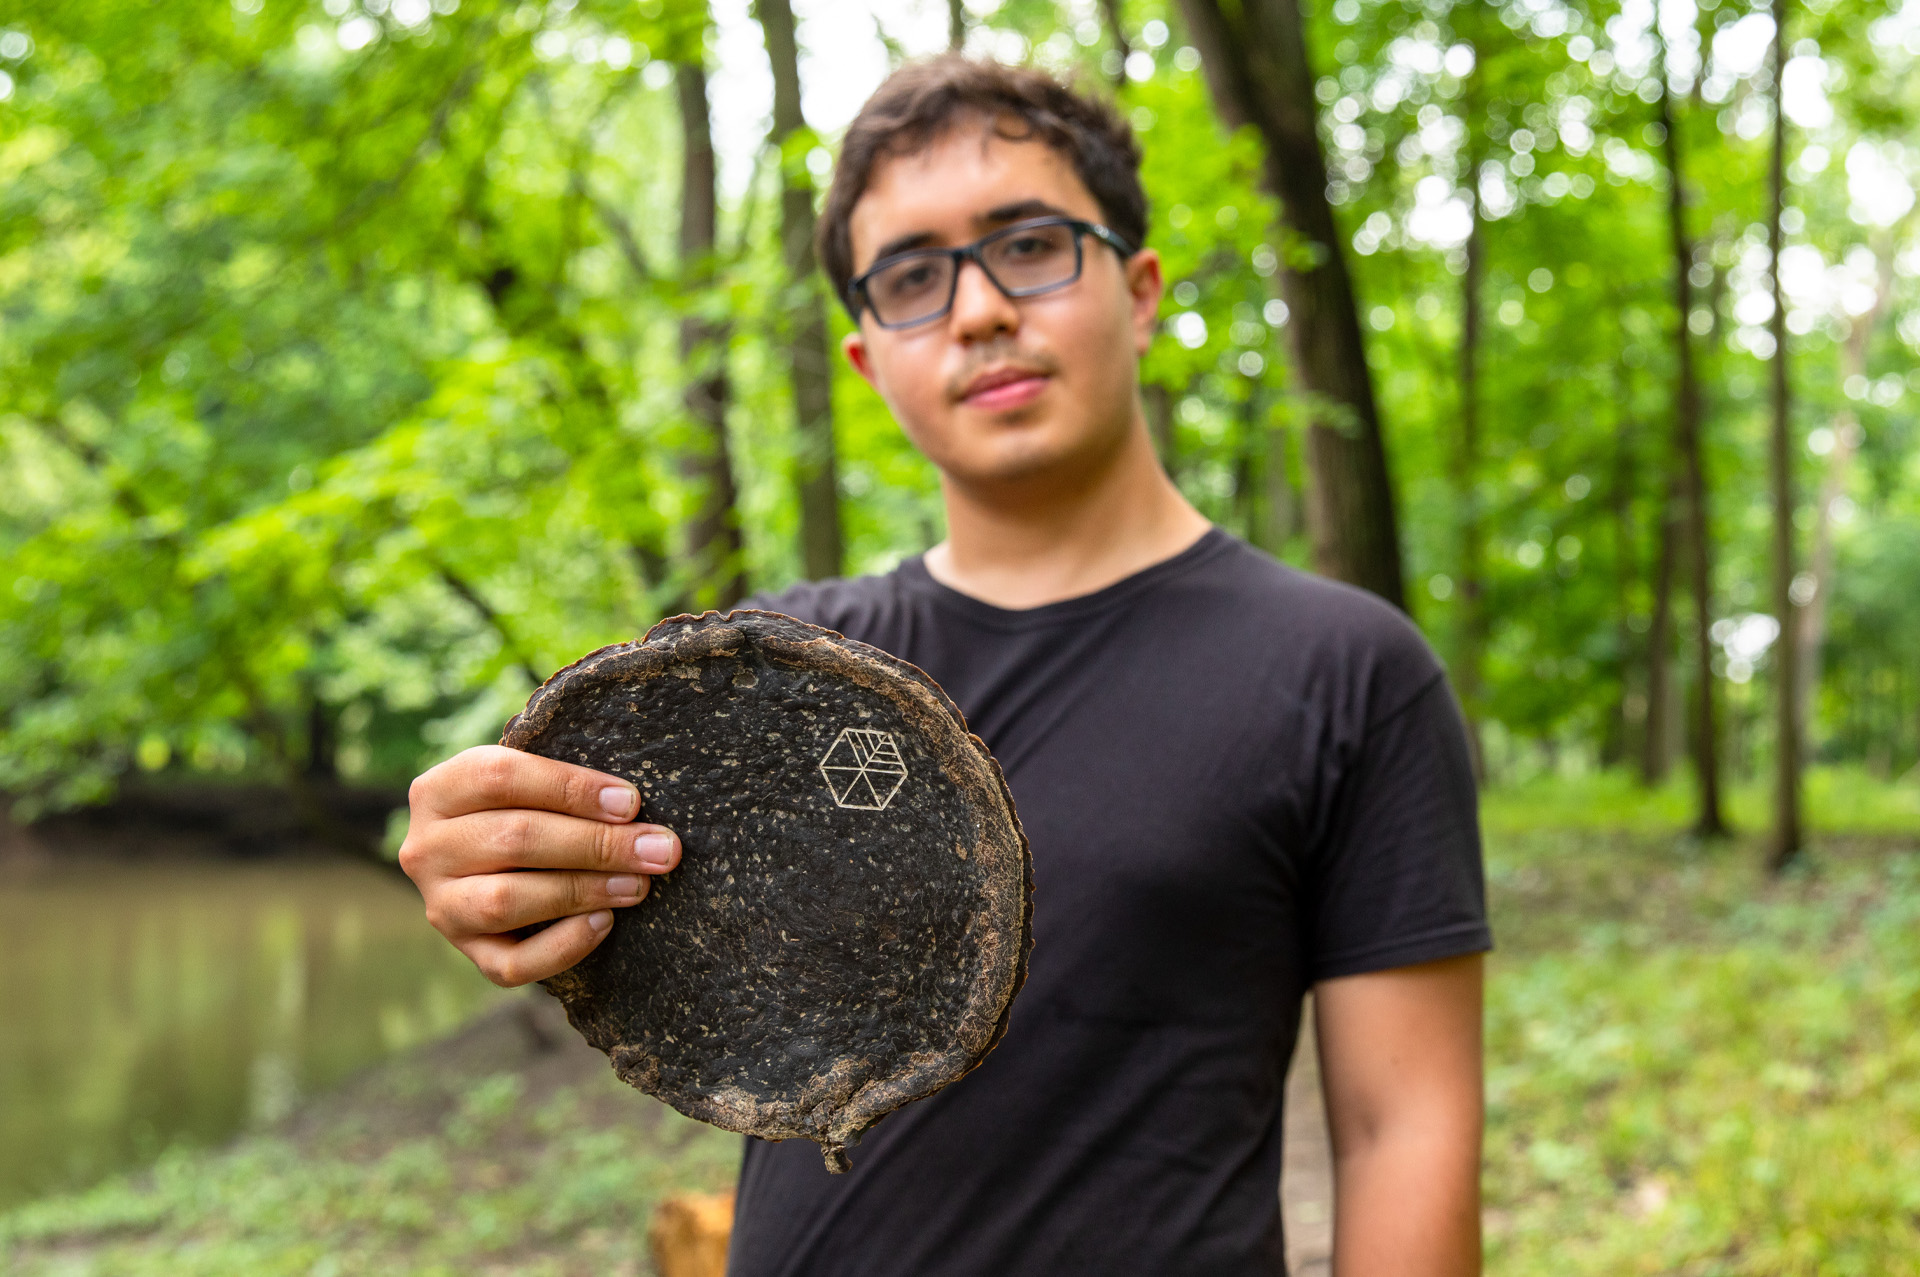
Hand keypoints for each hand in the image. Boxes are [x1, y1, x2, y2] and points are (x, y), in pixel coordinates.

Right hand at [399, 744, 681, 986]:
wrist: (485, 860)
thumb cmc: (522, 808)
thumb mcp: (526, 780)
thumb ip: (563, 782)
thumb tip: (629, 804)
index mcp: (439, 790)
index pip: (501, 777)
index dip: (571, 788)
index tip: (630, 802)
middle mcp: (426, 848)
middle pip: (513, 839)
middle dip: (596, 844)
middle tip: (657, 849)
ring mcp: (441, 906)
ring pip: (506, 901)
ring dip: (582, 891)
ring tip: (637, 884)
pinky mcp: (466, 952)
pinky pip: (510, 964)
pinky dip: (562, 947)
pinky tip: (603, 923)